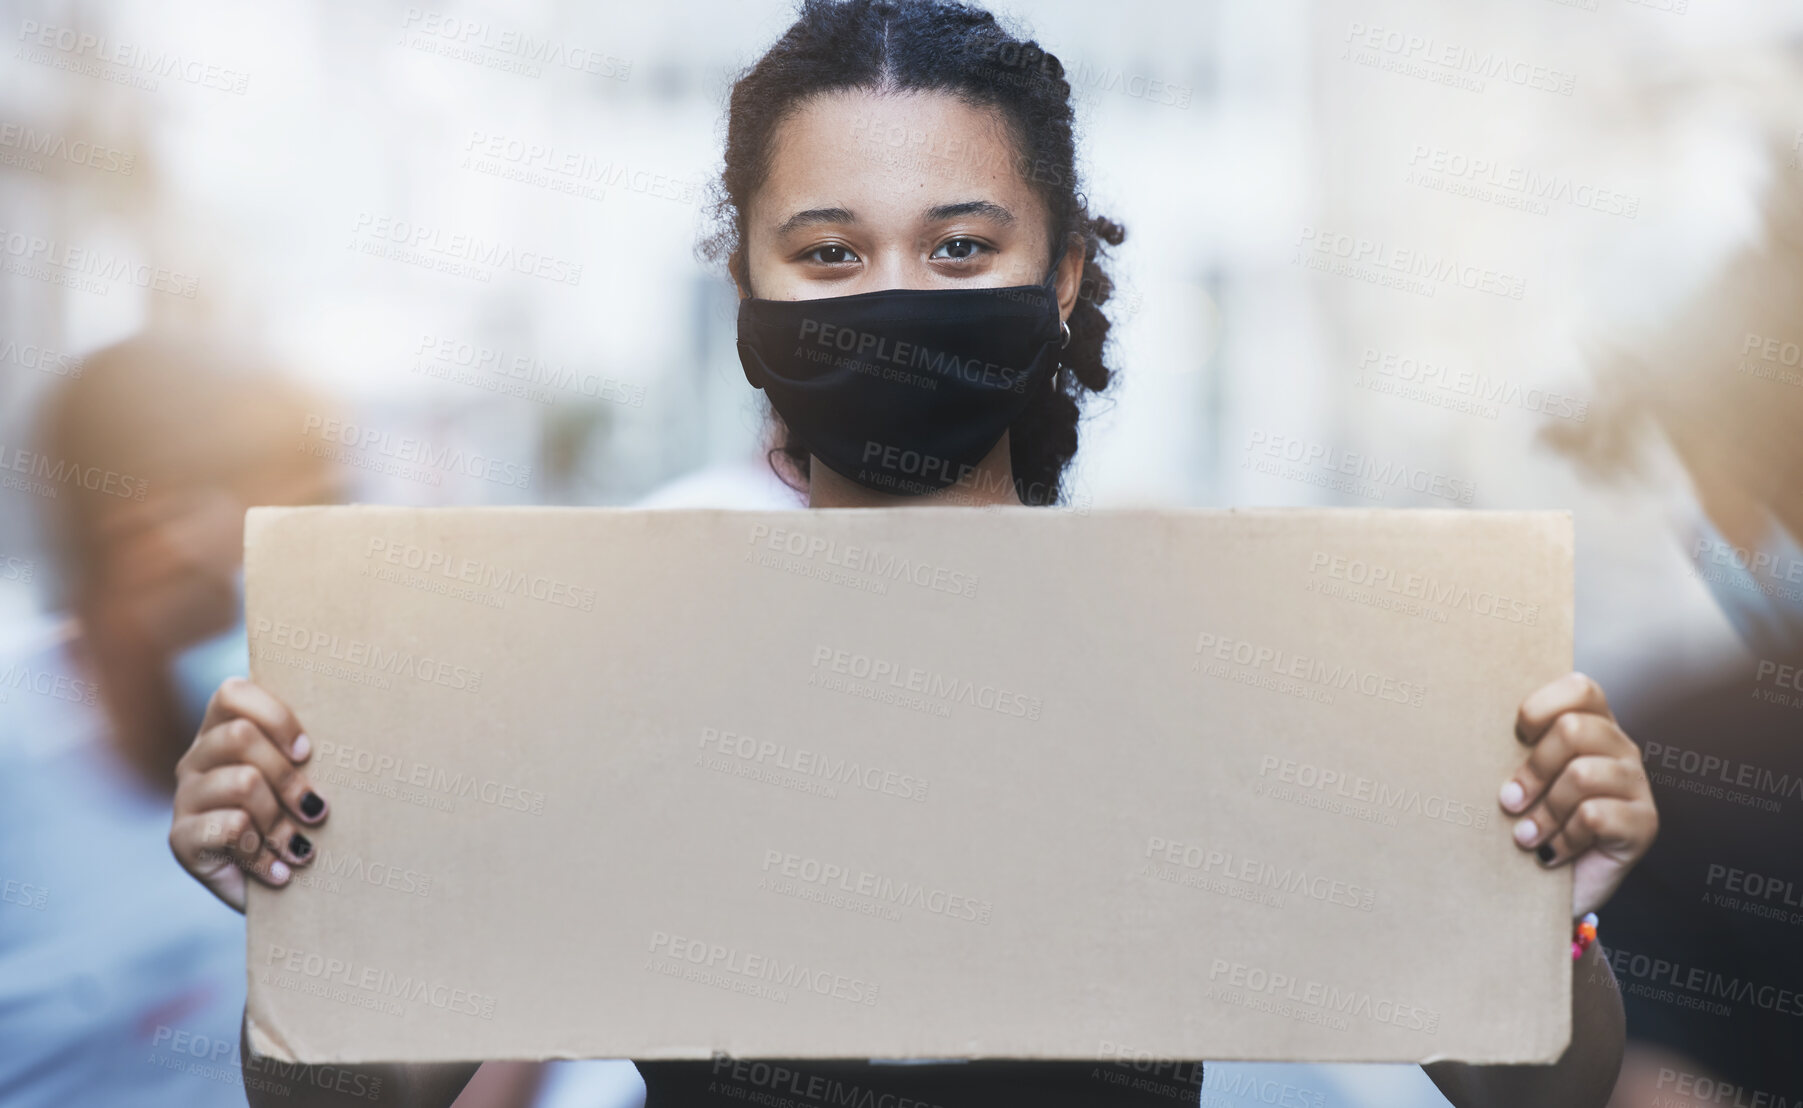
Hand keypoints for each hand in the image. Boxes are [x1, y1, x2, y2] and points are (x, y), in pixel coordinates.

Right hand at [168, 677, 326, 911]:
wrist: (280, 897)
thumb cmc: (299, 827)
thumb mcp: (306, 782)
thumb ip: (307, 753)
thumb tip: (358, 734)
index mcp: (223, 731)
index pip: (232, 693)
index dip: (274, 716)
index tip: (307, 752)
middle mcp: (197, 758)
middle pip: (240, 736)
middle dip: (289, 776)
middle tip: (316, 810)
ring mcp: (185, 797)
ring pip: (242, 782)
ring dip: (280, 821)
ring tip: (298, 848)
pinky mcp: (180, 838)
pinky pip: (229, 828)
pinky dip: (263, 854)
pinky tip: (278, 871)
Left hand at [1500, 672, 1657, 918]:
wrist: (1546, 892)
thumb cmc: (1528, 826)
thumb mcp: (1519, 782)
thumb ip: (1513, 751)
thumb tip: (1470, 725)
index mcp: (1593, 727)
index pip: (1581, 688)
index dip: (1542, 707)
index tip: (1515, 738)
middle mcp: (1620, 749)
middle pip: (1574, 729)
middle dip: (1532, 769)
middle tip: (1508, 801)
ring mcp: (1637, 786)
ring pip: (1582, 774)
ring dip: (1544, 811)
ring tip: (1524, 835)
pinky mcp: (1644, 824)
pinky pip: (1595, 816)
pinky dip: (1563, 838)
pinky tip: (1551, 853)